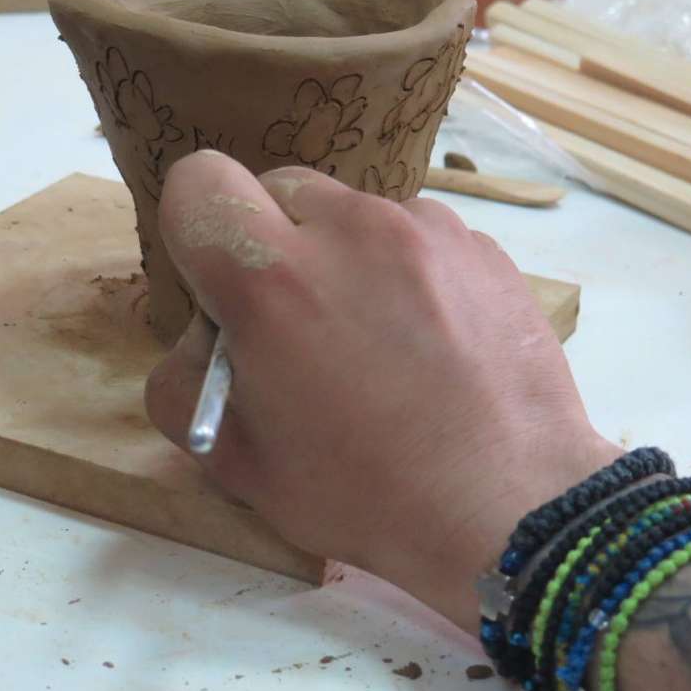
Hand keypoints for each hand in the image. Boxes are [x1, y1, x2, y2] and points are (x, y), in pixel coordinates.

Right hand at [145, 152, 620, 632]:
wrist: (510, 508)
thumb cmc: (361, 492)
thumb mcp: (230, 457)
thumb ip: (179, 377)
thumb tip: (208, 334)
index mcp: (270, 277)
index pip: (197, 181)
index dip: (197, 232)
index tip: (223, 291)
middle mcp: (348, 229)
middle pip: (277, 190)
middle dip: (271, 243)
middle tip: (299, 325)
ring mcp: (425, 229)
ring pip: (351, 214)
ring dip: (343, 258)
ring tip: (376, 342)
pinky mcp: (481, 246)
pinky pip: (415, 236)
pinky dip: (404, 274)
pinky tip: (429, 345)